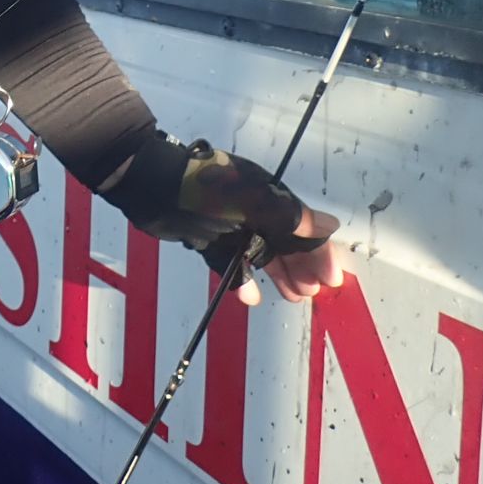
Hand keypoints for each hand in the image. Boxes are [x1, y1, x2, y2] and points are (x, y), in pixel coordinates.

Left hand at [105, 132, 345, 306]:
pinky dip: (240, 279)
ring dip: (277, 274)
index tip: (331, 280)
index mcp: (267, 196)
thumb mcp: (254, 203)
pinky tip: (251, 298)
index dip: (319, 252)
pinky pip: (229, 261)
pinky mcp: (205, 238)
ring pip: (259, 253)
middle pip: (284, 242)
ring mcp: (227, 224)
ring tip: (294, 295)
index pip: (303, 227)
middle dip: (301, 267)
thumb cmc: (205, 192)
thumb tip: (332, 225)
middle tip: (311, 292)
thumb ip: (292, 216)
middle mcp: (251, 210)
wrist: (151, 186)